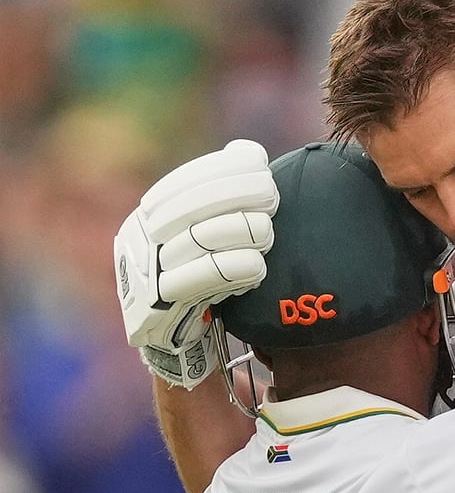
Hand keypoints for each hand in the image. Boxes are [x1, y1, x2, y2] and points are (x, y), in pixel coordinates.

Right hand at [113, 139, 277, 387]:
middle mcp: (142, 237)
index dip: (230, 169)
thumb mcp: (202, 232)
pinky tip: (258, 266)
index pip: (191, 179)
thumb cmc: (200, 276)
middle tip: (273, 201)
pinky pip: (210, 276)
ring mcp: (149, 269)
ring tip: (265, 236)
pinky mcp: (164, 302)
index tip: (264, 169)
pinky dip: (242, 266)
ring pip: (208, 236)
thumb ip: (220, 196)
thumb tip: (247, 152)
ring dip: (249, 231)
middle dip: (245, 195)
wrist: (173, 340)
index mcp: (149, 214)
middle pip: (199, 203)